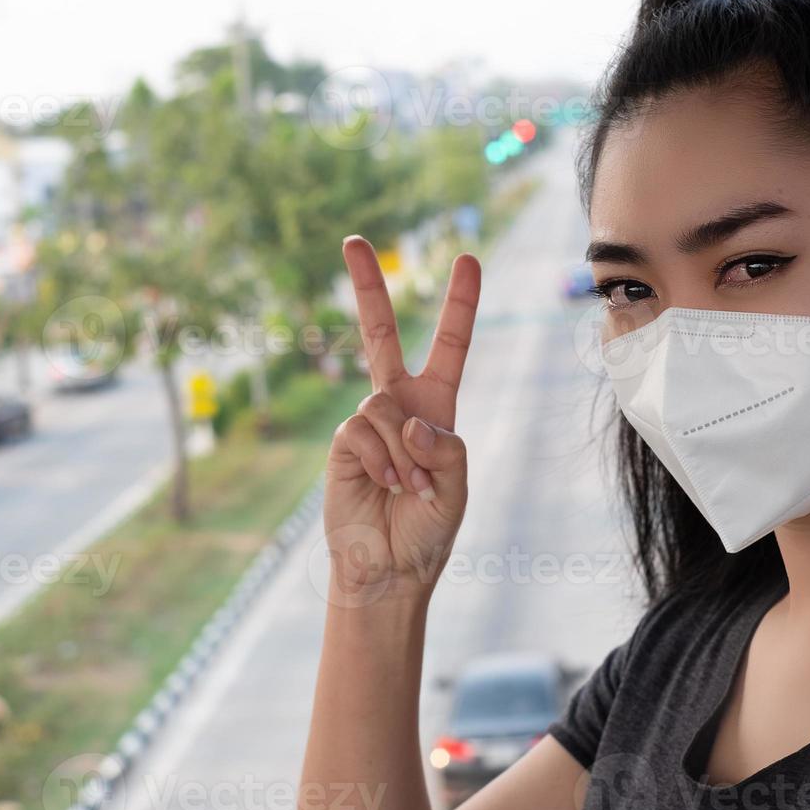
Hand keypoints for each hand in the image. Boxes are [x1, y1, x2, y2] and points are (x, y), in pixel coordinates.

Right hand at [323, 235, 480, 607]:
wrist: (388, 570)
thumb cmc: (428, 531)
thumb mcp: (456, 487)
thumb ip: (444, 448)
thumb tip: (408, 419)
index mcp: (436, 408)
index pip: (449, 346)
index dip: (459, 304)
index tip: (467, 259)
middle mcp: (398, 406)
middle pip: (381, 334)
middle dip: (366, 287)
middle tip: (353, 239)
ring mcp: (366, 422)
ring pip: (383, 404)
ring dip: (403, 452)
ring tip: (409, 489)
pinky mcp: (341, 443)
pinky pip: (362, 429)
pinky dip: (382, 459)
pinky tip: (386, 486)